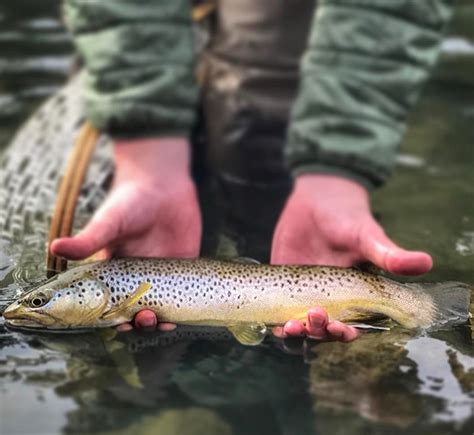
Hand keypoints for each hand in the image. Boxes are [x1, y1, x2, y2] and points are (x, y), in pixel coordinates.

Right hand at [51, 138, 201, 332]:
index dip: (114, 317)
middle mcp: (139, 276)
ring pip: (163, 305)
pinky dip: (185, 306)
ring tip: (163, 323)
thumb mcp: (109, 222)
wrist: (162, 183)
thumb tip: (55, 247)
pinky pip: (186, 291)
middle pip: (138, 309)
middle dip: (140, 322)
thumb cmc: (129, 201)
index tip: (118, 325)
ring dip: (161, 320)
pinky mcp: (184, 265)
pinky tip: (185, 315)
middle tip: (143, 319)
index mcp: (116, 271)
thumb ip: (89, 239)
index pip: (113, 302)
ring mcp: (163, 273)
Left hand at [271, 174, 432, 340]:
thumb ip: (389, 253)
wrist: (318, 200)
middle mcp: (328, 298)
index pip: (352, 324)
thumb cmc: (348, 218)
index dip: (347, 332)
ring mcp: (303, 292)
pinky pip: (277, 308)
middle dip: (319, 332)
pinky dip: (274, 321)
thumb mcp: (367, 235)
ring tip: (290, 327)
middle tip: (314, 319)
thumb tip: (426, 262)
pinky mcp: (283, 283)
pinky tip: (271, 323)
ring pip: (299, 324)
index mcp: (353, 295)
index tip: (340, 328)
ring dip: (295, 333)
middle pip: (323, 329)